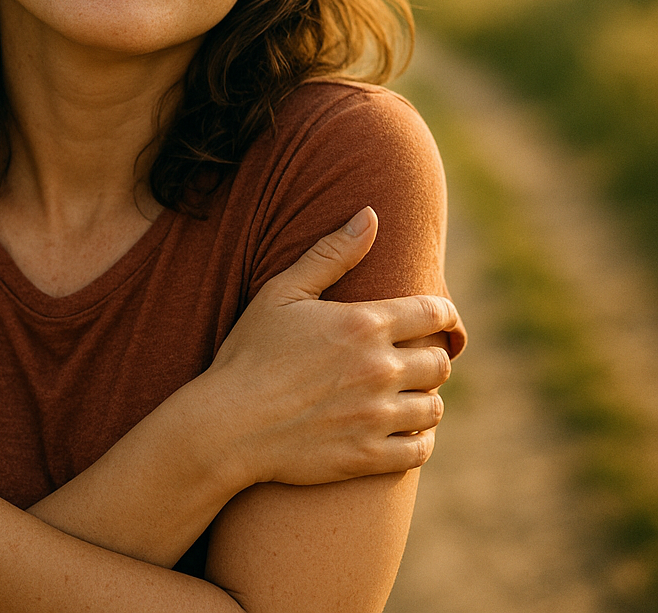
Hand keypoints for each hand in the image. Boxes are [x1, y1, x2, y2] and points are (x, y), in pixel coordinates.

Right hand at [201, 207, 459, 487]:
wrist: (227, 423)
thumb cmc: (250, 352)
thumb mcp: (282, 292)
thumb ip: (331, 253)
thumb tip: (370, 215)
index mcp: (364, 323)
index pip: (434, 313)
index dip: (444, 315)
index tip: (440, 320)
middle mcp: (380, 368)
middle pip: (440, 363)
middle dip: (431, 358)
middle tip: (413, 360)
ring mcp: (376, 416)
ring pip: (434, 407)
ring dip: (425, 398)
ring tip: (406, 395)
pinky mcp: (369, 456)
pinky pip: (420, 449)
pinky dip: (418, 439)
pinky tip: (403, 430)